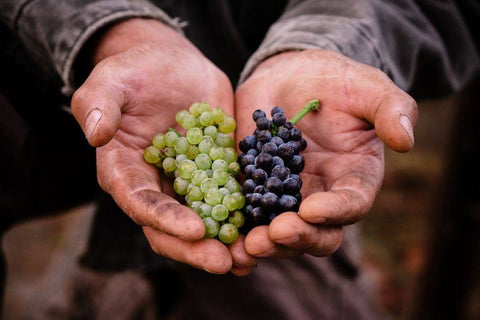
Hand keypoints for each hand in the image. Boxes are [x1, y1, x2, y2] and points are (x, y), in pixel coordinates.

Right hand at [71, 19, 255, 274]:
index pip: (142, 204)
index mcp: (125, 172)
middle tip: (226, 262)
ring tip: (253, 257)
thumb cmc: (135, 70)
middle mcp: (156, 187)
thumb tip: (96, 135)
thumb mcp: (112, 80)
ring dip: (226, 244)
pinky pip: (231, 200)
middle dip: (197, 248)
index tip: (196, 230)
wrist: (172, 64)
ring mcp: (189, 183)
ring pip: (205, 222)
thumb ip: (99, 104)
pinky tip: (268, 230)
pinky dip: (247, 218)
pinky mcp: (217, 172)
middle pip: (172, 228)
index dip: (166, 220)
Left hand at [235, 50, 416, 257]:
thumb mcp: (366, 87)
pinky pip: (248, 215)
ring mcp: (286, 196)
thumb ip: (390, 109)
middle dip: (296, 238)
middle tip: (272, 235)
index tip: (311, 210)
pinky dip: (237, 228)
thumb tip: (406, 141)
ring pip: (279, 233)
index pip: (350, 204)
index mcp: (354, 178)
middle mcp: (322, 195)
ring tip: (244, 247)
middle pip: (316, 233)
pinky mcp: (255, 189)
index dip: (334, 212)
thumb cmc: (335, 80)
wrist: (290, 77)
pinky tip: (223, 236)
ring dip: (264, 245)